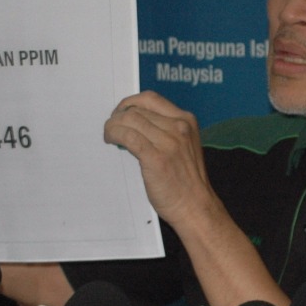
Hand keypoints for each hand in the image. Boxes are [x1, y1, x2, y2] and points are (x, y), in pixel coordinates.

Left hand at [103, 91, 220, 229]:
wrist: (195, 206)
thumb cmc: (187, 181)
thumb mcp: (184, 146)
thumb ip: (165, 131)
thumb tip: (133, 123)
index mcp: (187, 121)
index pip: (150, 99)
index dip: (129, 103)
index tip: (120, 113)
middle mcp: (179, 127)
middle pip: (137, 109)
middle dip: (118, 116)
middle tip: (111, 128)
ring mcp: (169, 142)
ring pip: (130, 120)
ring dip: (113, 125)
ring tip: (109, 136)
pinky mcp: (156, 158)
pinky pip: (128, 136)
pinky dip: (114, 134)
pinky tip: (111, 140)